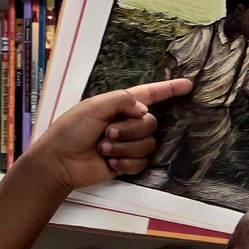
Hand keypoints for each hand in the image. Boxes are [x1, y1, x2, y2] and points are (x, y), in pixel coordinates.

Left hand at [31, 78, 192, 192]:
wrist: (60, 161)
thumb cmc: (71, 129)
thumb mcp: (94, 106)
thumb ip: (122, 100)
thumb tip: (144, 111)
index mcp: (121, 104)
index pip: (151, 93)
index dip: (169, 89)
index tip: (189, 85)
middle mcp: (128, 122)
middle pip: (151, 123)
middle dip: (130, 130)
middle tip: (107, 133)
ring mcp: (128, 144)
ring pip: (148, 144)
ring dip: (124, 148)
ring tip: (103, 149)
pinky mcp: (127, 163)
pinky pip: (142, 162)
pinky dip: (125, 163)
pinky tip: (109, 163)